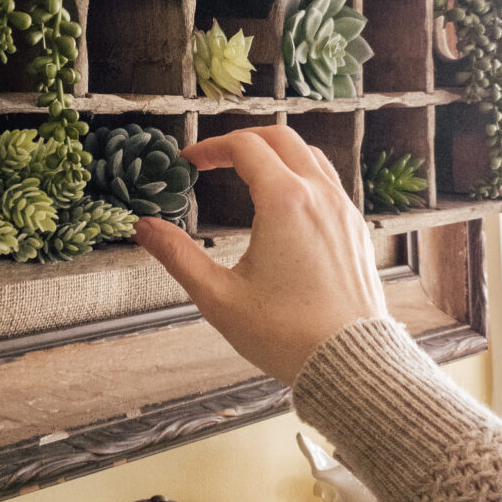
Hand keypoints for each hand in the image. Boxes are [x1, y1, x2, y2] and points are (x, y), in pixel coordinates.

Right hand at [133, 125, 387, 385]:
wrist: (351, 364)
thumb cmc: (287, 335)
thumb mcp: (219, 297)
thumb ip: (178, 256)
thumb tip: (145, 228)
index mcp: (284, 201)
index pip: (244, 147)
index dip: (211, 147)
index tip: (190, 163)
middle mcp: (319, 195)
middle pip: (280, 137)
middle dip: (243, 140)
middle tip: (216, 158)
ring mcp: (343, 209)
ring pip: (309, 154)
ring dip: (276, 152)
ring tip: (249, 172)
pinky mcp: (356, 227)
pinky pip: (329, 180)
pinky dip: (302, 173)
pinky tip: (286, 202)